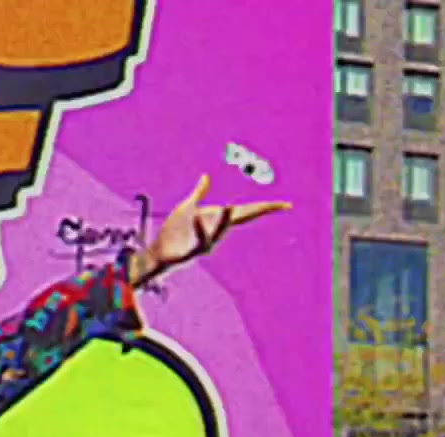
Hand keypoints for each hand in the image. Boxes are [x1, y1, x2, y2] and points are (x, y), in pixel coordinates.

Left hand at [129, 174, 288, 286]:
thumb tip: (205, 177)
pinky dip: (200, 230)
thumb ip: (198, 193)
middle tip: (278, 205)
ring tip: (230, 205)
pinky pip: (199, 242)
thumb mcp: (187, 207)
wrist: (158, 251)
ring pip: (220, 232)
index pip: (247, 211)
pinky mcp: (191, 251)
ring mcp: (205, 242)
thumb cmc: (174, 231)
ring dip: (226, 219)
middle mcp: (217, 231)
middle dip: (260, 212)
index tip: (286, 204)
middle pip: (241, 219)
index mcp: (218, 219)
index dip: (266, 207)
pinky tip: (198, 218)